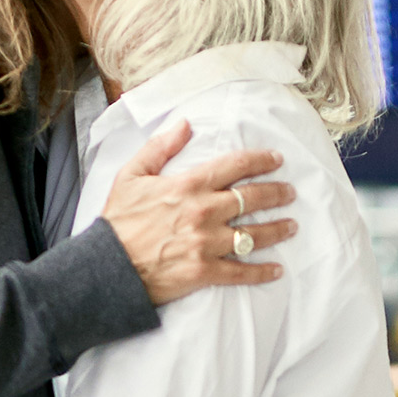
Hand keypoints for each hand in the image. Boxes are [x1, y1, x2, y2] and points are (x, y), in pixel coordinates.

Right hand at [100, 120, 296, 305]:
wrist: (105, 267)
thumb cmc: (117, 220)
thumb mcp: (131, 174)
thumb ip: (160, 147)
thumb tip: (185, 124)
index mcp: (188, 186)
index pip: (234, 166)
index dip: (260, 160)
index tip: (276, 159)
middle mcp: (203, 212)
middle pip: (252, 199)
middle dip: (276, 193)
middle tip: (290, 192)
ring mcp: (206, 244)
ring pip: (253, 235)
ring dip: (277, 229)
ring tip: (292, 225)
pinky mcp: (204, 272)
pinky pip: (241, 272)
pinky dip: (262, 272)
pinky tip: (277, 269)